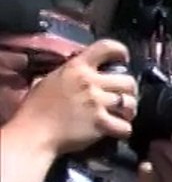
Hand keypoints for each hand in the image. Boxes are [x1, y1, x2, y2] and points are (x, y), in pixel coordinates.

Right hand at [14, 40, 135, 153]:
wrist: (32, 134)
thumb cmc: (36, 108)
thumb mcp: (49, 80)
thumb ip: (70, 73)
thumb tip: (83, 71)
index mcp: (76, 67)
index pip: (106, 47)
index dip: (120, 51)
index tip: (123, 59)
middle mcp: (89, 82)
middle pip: (128, 81)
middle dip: (130, 90)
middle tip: (123, 97)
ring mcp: (96, 103)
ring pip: (130, 103)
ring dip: (129, 110)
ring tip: (122, 114)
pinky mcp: (100, 124)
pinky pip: (126, 126)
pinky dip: (124, 129)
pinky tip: (117, 130)